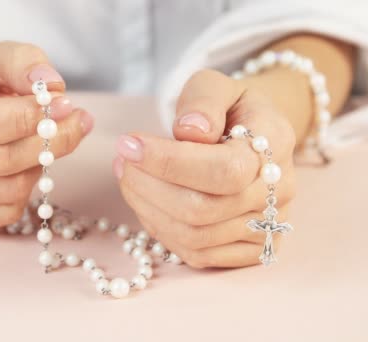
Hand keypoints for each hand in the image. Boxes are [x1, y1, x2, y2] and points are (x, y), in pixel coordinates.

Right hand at [0, 42, 93, 234]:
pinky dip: (27, 196)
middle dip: (48, 144)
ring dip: (40, 168)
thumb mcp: (0, 60)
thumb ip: (26, 63)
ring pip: (7, 192)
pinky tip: (25, 172)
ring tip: (46, 147)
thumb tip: (52, 87)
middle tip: (77, 125)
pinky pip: (4, 215)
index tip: (64, 106)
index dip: (23, 119)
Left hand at [114, 70, 295, 267]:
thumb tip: (190, 132)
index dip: (168, 162)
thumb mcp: (216, 85)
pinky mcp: (251, 250)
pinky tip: (147, 202)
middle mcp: (278, 191)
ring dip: (147, 208)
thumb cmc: (227, 108)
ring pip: (195, 237)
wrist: (252, 135)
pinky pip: (198, 255)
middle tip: (121, 161)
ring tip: (127, 177)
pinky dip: (161, 230)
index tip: (128, 144)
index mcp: (276, 143)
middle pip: (202, 209)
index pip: (222, 169)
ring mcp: (268, 225)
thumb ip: (203, 100)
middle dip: (148, 186)